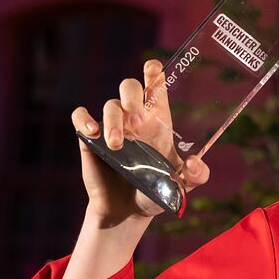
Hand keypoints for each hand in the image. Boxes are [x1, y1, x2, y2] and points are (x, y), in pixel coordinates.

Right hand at [70, 59, 208, 222]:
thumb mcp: (183, 186)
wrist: (129, 211)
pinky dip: (84, 119)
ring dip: (113, 121)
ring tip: (117, 145)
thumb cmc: (157, 191)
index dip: (154, 74)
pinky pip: (81, 117)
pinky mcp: (90, 139)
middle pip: (129, 87)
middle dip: (132, 95)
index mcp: (158, 122)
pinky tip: (92, 132)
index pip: (156, 89)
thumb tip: (195, 162)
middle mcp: (134, 119)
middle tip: (137, 118)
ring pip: (109, 105)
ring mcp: (111, 127)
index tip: (153, 67)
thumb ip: (197, 175)